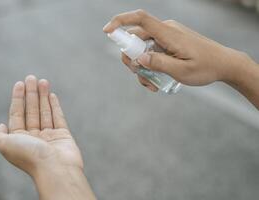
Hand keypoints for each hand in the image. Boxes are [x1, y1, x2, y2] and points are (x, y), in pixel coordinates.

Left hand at [0, 75, 82, 176]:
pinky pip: (58, 117)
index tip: (20, 83)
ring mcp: (49, 136)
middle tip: (32, 77)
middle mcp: (33, 137)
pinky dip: (55, 106)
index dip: (18, 98)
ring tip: (43, 81)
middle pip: (31, 110)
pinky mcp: (63, 135)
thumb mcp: (5, 145)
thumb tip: (1, 124)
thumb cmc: (30, 156)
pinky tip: (52, 95)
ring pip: (45, 111)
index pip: (17, 114)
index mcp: (19, 139)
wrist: (55, 169)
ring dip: (43, 96)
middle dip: (31, 93)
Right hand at [103, 9, 253, 90]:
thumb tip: (139, 58)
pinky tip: (156, 80)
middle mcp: (165, 32)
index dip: (120, 21)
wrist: (224, 64)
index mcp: (168, 33)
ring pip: (143, 49)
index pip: (140, 19)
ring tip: (151, 84)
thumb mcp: (181, 70)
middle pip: (136, 39)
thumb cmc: (205, 67)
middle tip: (140, 76)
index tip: (106, 31)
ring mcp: (167, 38)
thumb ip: (159, 64)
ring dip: (142, 67)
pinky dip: (149, 65)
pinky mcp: (169, 44)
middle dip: (131, 58)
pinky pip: (152, 52)